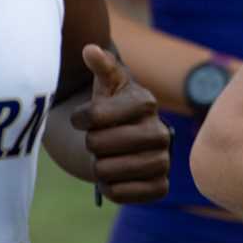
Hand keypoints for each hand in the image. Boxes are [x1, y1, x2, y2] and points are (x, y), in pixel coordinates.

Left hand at [74, 44, 172, 204]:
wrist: (127, 140)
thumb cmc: (112, 109)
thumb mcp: (106, 85)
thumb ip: (101, 66)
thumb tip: (89, 49)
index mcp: (146, 103)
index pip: (95, 116)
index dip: (79, 118)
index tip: (82, 118)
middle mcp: (160, 132)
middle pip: (98, 145)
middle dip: (90, 144)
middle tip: (98, 141)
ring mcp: (163, 160)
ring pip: (108, 171)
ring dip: (98, 167)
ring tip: (106, 159)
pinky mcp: (161, 186)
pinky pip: (124, 193)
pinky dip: (111, 188)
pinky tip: (114, 178)